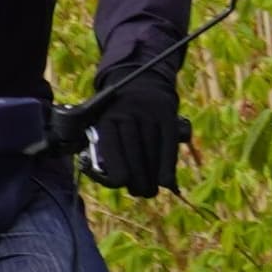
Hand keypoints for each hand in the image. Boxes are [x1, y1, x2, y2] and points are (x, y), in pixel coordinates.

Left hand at [80, 71, 182, 197]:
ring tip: (151, 189)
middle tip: (141, 192)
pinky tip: (167, 181)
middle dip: (138, 183)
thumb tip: (117, 182)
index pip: (111, 155)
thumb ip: (105, 150)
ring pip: (152, 155)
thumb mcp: (102, 122)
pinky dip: (168, 167)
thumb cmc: (119, 112)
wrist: (141, 80)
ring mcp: (148, 114)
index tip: (122, 183)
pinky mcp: (167, 114)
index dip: (116, 178)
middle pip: (134, 160)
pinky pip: (168, 146)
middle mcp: (125, 115)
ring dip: (153, 179)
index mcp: (105, 121)